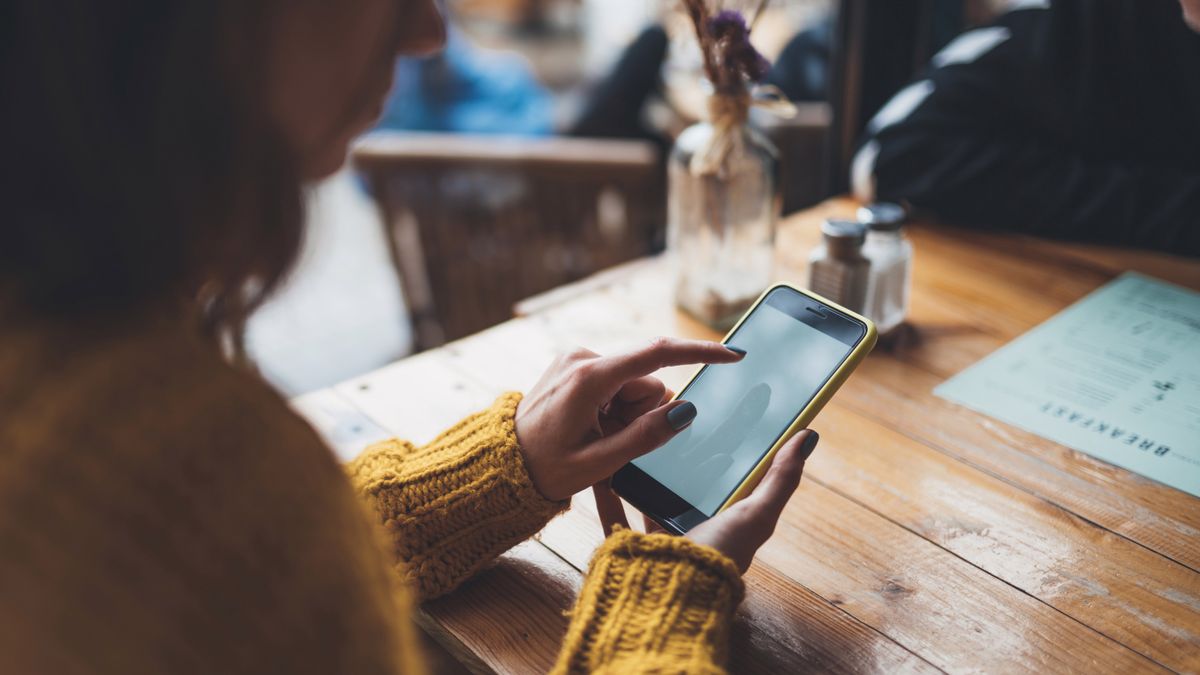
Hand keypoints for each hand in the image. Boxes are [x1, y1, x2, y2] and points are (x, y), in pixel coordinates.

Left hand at [515, 337, 743, 500]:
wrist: (503, 464)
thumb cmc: (545, 468)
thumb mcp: (599, 464)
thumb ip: (646, 437)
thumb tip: (686, 411)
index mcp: (589, 378)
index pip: (657, 355)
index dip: (700, 354)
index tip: (734, 354)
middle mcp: (584, 358)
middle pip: (647, 382)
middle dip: (643, 414)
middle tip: (610, 442)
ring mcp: (578, 359)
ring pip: (634, 385)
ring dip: (627, 414)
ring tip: (596, 437)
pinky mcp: (576, 365)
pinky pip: (617, 384)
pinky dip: (614, 408)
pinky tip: (590, 427)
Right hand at [593, 430, 816, 572]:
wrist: (665, 600)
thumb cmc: (716, 560)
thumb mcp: (756, 516)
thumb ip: (781, 478)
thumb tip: (808, 436)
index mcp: (724, 525)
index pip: (727, 477)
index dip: (726, 445)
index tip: (719, 408)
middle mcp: (692, 533)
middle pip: (685, 483)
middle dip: (678, 453)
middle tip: (668, 414)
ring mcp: (656, 540)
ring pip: (648, 495)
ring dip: (642, 467)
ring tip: (634, 434)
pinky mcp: (625, 546)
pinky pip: (613, 512)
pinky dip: (607, 491)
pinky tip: (603, 466)